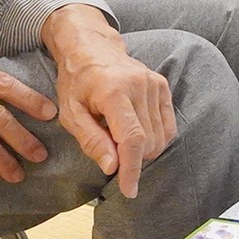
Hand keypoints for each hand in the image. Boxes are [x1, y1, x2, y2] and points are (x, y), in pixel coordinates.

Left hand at [42, 4, 173, 197]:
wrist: (91, 48)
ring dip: (142, 149)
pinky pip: (168, 126)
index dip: (132, 169)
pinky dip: (154, 138)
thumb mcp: (71, 113)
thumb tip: (112, 167)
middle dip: (132, 158)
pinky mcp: (163, 86)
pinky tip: (136, 132)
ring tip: (119, 137)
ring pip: (160, 137)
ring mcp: (154, 84)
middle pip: (148, 142)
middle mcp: (139, 86)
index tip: (130, 190)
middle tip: (110, 151)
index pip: (132, 139)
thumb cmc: (77, 82)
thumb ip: (91, 140)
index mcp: (113, 92)